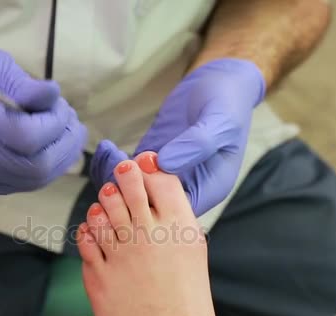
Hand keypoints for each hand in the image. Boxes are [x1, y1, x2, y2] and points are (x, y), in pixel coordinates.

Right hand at [0, 44, 86, 194]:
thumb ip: (24, 83)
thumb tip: (55, 97)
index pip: (25, 136)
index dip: (53, 124)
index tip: (60, 105)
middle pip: (32, 167)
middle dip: (64, 146)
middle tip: (73, 123)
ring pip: (29, 182)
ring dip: (59, 160)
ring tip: (66, 135)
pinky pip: (17, 185)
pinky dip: (41, 169)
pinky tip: (48, 149)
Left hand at [91, 59, 263, 215]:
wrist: (218, 80)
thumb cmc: (227, 103)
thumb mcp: (219, 123)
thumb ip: (196, 144)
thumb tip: (164, 165)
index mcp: (209, 188)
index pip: (176, 215)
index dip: (154, 207)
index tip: (137, 186)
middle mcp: (188, 187)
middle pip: (154, 208)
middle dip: (132, 196)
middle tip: (119, 173)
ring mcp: (168, 173)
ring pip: (138, 192)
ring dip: (121, 181)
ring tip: (111, 160)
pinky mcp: (152, 159)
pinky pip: (132, 172)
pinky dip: (118, 166)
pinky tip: (107, 151)